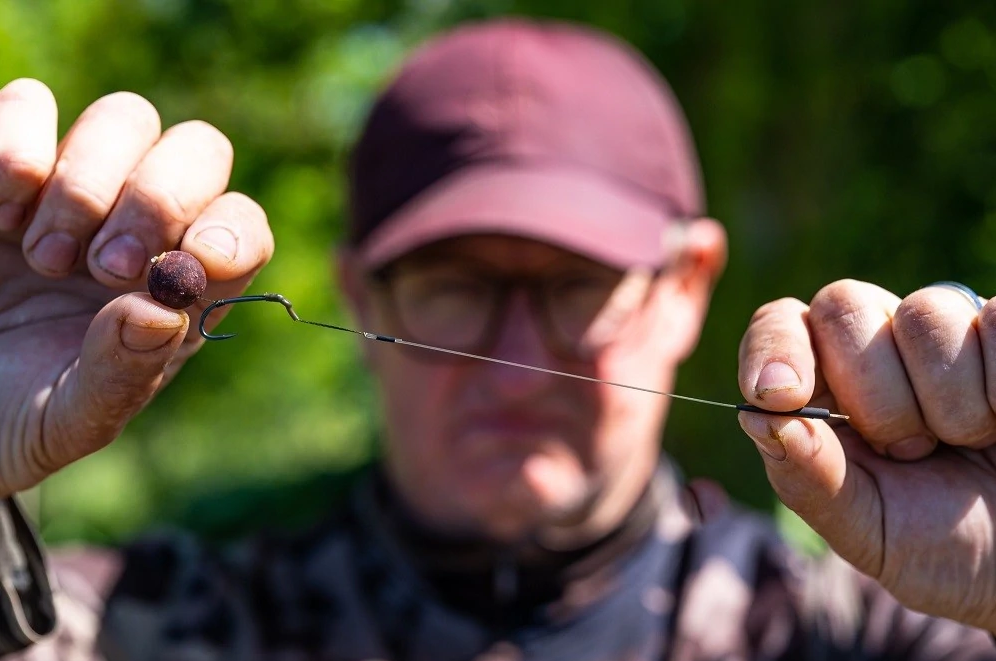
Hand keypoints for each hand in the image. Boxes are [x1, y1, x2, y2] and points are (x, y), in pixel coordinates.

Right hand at [0, 79, 273, 495]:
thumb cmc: (16, 414)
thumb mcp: (69, 419)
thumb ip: (121, 375)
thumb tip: (162, 314)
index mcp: (181, 286)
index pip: (242, 229)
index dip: (233, 231)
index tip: (200, 258)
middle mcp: (144, 224)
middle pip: (200, 150)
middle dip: (161, 197)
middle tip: (107, 266)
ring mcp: (76, 185)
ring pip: (128, 116)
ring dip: (88, 185)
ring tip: (43, 261)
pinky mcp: (6, 164)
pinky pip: (30, 104)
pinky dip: (18, 151)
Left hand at [738, 279, 995, 631]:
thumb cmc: (943, 546)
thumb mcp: (869, 532)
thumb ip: (810, 480)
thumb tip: (758, 419)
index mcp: (822, 388)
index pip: (778, 325)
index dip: (774, 348)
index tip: (781, 394)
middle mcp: (876, 345)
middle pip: (841, 305)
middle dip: (874, 392)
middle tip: (910, 451)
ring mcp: (946, 331)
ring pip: (923, 313)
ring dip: (950, 401)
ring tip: (965, 442)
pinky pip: (994, 321)